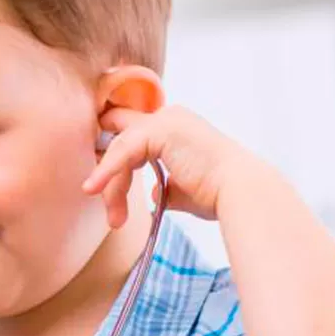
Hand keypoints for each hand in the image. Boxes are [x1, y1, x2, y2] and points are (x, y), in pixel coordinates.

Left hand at [83, 104, 269, 226]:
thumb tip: (150, 194)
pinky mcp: (160, 130)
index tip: (97, 185)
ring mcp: (165, 120)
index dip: (111, 156)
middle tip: (98, 198)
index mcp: (176, 128)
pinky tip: (94, 189)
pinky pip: (122, 151)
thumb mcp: (183, 190)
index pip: (131, 135)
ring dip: (112, 184)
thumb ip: (164, 186)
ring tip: (114, 218)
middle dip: (104, 166)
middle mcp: (170, 117)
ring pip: (119, 148)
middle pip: (120, 138)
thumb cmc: (219, 195)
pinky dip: (107, 172)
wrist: (240, 193)